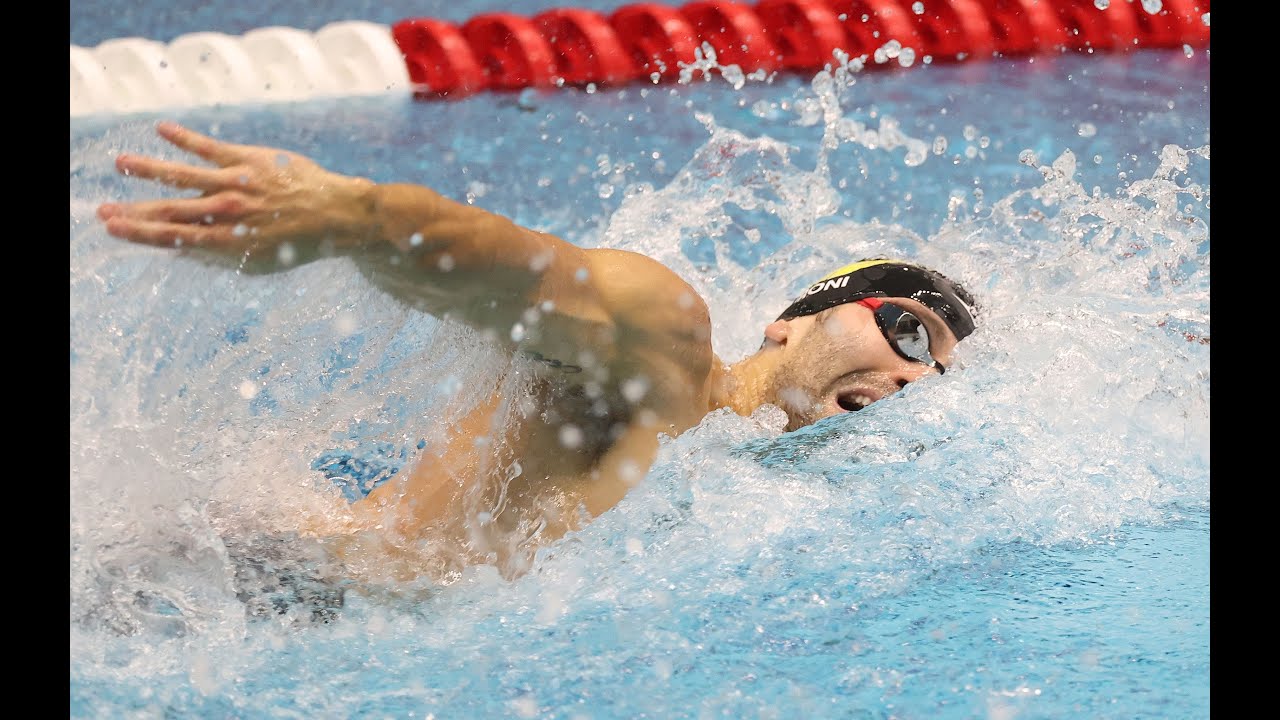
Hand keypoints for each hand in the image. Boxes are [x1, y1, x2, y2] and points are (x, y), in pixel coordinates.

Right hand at [97, 121, 375, 269]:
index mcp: (229, 241)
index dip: (139, 233)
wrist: (337, 215)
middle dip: (134, 210)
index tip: (112, 228)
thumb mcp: (258, 260)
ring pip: (183, 176)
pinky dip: (185, 139)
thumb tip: (181, 248)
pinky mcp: (249, 160)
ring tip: (120, 164)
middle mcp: (229, 213)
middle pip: (171, 211)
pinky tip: (162, 130)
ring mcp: (238, 184)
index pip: (174, 237)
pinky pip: (211, 148)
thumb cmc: (296, 242)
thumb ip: (219, 253)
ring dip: (148, 169)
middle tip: (102, 210)